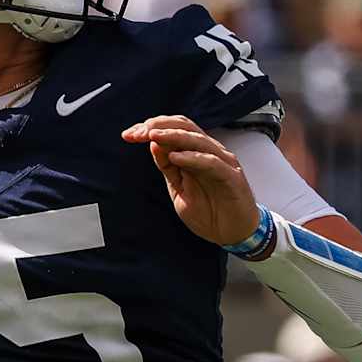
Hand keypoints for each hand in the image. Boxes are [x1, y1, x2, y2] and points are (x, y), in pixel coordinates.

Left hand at [122, 115, 260, 246]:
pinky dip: (193, 158)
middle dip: (158, 127)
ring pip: (198, 139)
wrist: (233, 234)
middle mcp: (209, 152)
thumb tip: (153, 144)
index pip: (174, 129)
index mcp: (196, 153)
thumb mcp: (179, 188)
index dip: (150, 128)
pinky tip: (176, 158)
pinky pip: (212, 162)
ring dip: (173, 136)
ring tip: (153, 136)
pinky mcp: (232, 177)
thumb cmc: (210, 211)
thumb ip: (167, 168)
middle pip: (185, 127)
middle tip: (138, 133)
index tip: (128, 135)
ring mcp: (223, 162)